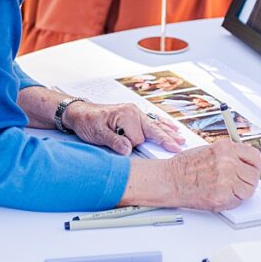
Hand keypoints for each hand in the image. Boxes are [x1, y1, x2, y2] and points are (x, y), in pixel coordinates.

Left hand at [63, 101, 183, 154]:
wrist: (79, 113)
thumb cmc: (87, 122)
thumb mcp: (97, 133)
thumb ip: (113, 141)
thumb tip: (128, 149)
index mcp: (126, 115)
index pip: (138, 138)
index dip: (131, 146)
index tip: (123, 147)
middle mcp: (133, 112)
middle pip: (153, 130)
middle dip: (165, 139)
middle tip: (178, 148)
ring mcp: (135, 112)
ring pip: (155, 125)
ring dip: (167, 133)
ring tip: (180, 141)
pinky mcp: (134, 115)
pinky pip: (152, 120)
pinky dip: (163, 125)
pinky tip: (173, 128)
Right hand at [123, 140, 260, 211]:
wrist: (169, 180)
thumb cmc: (184, 167)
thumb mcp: (209, 150)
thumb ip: (228, 155)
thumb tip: (243, 162)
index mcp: (225, 148)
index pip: (254, 156)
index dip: (254, 165)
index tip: (252, 169)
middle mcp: (228, 162)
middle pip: (254, 174)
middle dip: (248, 180)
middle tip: (238, 183)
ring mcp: (226, 180)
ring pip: (249, 189)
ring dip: (241, 191)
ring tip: (227, 190)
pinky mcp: (223, 196)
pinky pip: (238, 201)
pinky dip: (232, 201)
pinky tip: (221, 195)